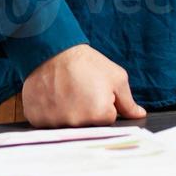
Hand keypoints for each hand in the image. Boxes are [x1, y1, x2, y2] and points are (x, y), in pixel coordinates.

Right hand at [20, 43, 146, 126]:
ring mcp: (55, 122)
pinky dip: (48, 113)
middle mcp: (77, 123)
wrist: (52, 49)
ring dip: (66, 113)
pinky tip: (51, 97)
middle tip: (79, 91)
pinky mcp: (37, 119)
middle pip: (86, 126)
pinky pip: (46, 124)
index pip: (107, 120)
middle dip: (86, 112)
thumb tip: (139, 115)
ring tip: (64, 92)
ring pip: (65, 126)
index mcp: (100, 114)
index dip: (103, 105)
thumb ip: (128, 101)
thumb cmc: (86, 62)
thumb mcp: (115, 77)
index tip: (94, 92)